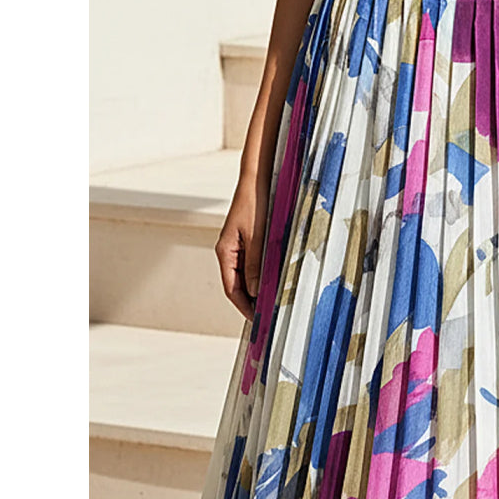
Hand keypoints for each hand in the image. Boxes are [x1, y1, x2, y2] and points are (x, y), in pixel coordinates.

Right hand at [214, 173, 270, 323]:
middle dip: (250, 302)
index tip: (257, 320)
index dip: (244, 306)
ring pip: (246, 275)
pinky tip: (273, 280)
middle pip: (237, 285)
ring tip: (272, 302)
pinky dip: (261, 275)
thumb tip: (256, 291)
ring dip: (257, 289)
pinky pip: (252, 263)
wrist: (256, 178)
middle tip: (268, 316)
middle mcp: (228, 251)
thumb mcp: (257, 235)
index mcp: (225, 251)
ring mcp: (237, 246)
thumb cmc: (255, 203)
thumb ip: (256, 263)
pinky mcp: (247, 239)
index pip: (231, 289)